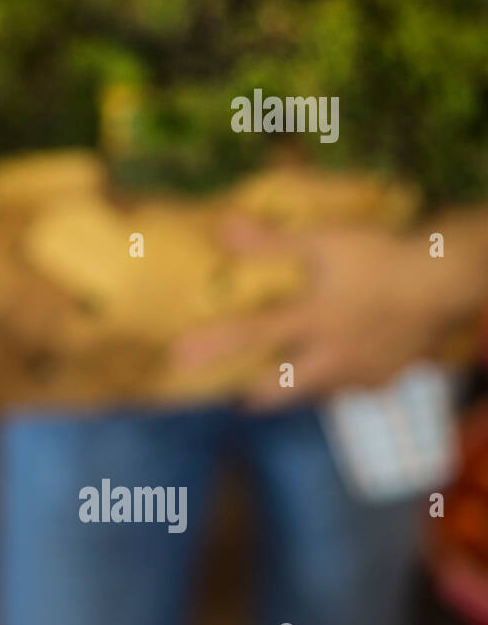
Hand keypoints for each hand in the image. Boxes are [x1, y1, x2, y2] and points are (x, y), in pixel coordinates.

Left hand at [169, 218, 477, 409]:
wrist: (447, 281)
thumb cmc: (380, 256)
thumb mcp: (324, 240)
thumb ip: (272, 242)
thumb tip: (223, 229)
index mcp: (312, 320)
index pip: (252, 335)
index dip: (213, 345)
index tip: (179, 357)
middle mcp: (332, 355)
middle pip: (285, 387)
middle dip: (260, 394)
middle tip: (245, 395)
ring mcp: (362, 372)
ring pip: (322, 391)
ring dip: (304, 388)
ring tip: (295, 380)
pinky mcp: (388, 378)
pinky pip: (358, 387)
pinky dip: (345, 381)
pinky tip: (345, 369)